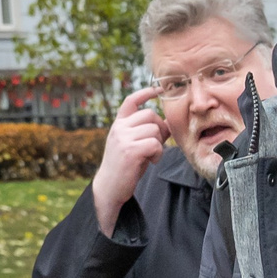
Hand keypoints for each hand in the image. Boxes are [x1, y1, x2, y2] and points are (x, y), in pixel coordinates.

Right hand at [90, 85, 166, 235]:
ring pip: (154, 129)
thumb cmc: (124, 167)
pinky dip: (158, 154)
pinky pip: (155, 144)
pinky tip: (151, 161)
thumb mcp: (132, 144)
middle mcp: (119, 128)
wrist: (110, 187)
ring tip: (151, 156)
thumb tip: (167, 123)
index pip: (131, 101)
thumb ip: (144, 132)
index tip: (158, 90)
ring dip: (159, 143)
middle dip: (160, 128)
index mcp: (119, 124)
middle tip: (156, 144)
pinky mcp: (130, 151)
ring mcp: (123, 138)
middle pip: (150, 114)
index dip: (146, 93)